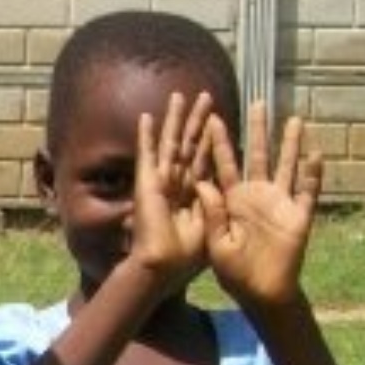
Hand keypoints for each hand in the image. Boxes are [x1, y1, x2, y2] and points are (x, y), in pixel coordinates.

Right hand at [129, 91, 215, 287]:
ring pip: (170, 143)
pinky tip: (145, 117)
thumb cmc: (187, 257)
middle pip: (190, 144)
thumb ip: (214, 204)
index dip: (213, 139)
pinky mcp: (147, 184)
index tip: (220, 120)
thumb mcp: (213, 227)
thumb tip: (211, 183)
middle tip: (206, 96)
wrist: (163, 268)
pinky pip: (147, 155)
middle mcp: (177, 184)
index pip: (205, 159)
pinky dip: (144, 136)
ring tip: (179, 95)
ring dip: (174, 119)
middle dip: (197, 120)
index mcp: (195, 194)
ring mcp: (160, 182)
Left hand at [198, 103, 321, 313]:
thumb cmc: (234, 272)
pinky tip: (316, 153)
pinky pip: (308, 192)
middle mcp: (256, 196)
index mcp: (231, 201)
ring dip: (291, 144)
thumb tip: (202, 182)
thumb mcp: (215, 242)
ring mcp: (280, 203)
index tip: (211, 118)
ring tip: (295, 119)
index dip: (218, 143)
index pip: (223, 165)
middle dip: (257, 130)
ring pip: (287, 166)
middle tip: (257, 102)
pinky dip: (313, 174)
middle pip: (257, 156)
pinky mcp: (299, 216)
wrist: (261, 293)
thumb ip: (211, 213)